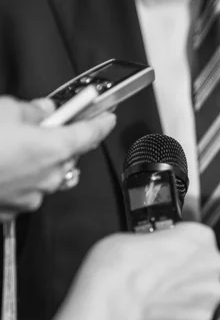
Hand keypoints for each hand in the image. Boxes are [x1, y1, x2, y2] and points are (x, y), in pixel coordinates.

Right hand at [0, 96, 115, 218]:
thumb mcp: (4, 110)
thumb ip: (31, 111)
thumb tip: (44, 111)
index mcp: (54, 149)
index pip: (90, 135)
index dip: (100, 123)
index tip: (107, 118)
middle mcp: (50, 176)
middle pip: (68, 157)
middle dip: (58, 142)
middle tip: (40, 128)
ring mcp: (33, 196)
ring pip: (48, 175)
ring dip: (38, 162)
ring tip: (11, 148)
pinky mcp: (15, 209)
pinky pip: (27, 190)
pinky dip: (20, 178)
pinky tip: (2, 167)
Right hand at [76, 223, 219, 319]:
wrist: (116, 299)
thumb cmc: (122, 266)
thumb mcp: (134, 235)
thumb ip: (156, 242)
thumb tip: (150, 250)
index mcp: (200, 235)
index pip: (196, 239)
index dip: (179, 249)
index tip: (167, 255)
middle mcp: (213, 262)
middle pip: (203, 268)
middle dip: (184, 275)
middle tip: (159, 279)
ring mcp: (211, 292)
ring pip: (201, 294)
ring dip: (184, 297)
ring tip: (157, 298)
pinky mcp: (203, 318)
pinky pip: (193, 317)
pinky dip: (179, 319)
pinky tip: (159, 314)